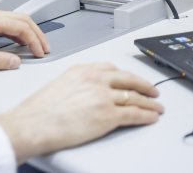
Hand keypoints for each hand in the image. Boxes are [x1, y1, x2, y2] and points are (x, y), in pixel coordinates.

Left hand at [0, 9, 49, 69]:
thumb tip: (15, 62)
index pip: (21, 27)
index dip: (34, 40)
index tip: (40, 53)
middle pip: (23, 19)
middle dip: (37, 34)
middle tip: (45, 48)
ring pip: (16, 19)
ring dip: (29, 31)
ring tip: (36, 46)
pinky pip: (8, 22)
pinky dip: (19, 31)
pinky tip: (21, 41)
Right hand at [0, 62, 162, 162]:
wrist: (34, 123)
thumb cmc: (40, 110)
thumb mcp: (60, 85)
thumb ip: (78, 84)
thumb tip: (87, 94)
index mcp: (83, 70)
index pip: (112, 68)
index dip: (128, 75)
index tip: (133, 79)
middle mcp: (95, 79)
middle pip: (129, 79)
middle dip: (145, 86)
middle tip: (153, 91)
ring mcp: (103, 96)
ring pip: (134, 97)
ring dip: (150, 103)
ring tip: (157, 107)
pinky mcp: (108, 115)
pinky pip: (134, 114)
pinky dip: (146, 115)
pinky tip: (151, 117)